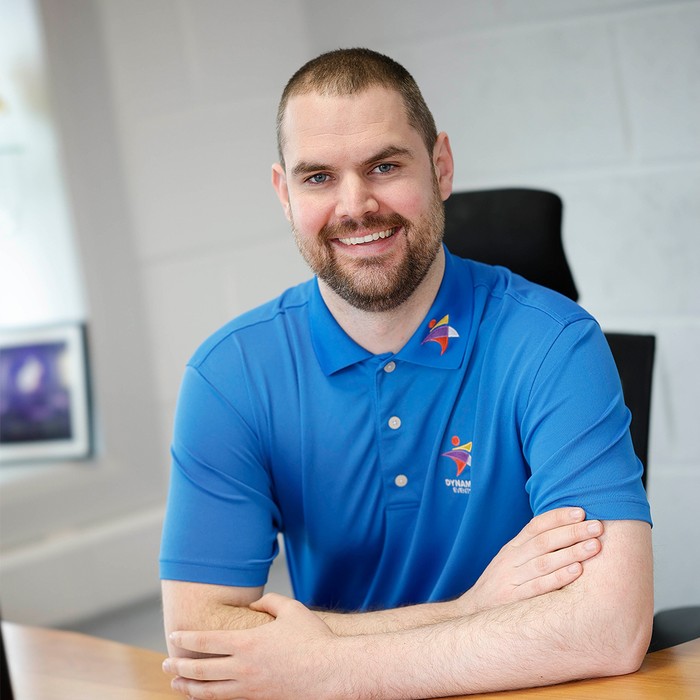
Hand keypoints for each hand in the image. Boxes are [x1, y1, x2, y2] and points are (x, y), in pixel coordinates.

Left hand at [163, 593, 341, 699]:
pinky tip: (206, 696)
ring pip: (209, 692)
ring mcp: (250, 688)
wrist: (331, 672)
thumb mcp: (291, 609)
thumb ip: (269, 602)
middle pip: (200, 670)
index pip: (205, 642)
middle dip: (179, 666)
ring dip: (189, 688)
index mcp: (247, 643)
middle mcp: (242, 668)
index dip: (186, 640)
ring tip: (177, 684)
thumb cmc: (313, 638)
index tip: (173, 637)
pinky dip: (211, 699)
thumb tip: (254, 605)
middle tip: (166, 664)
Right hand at [459, 507, 602, 614]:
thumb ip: (533, 548)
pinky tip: (577, 571)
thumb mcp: (511, 560)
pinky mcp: (515, 599)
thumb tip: (568, 532)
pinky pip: (539, 586)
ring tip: (595, 546)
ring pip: (544, 562)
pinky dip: (558, 578)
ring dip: (571, 552)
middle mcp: (512, 559)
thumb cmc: (502, 583)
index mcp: (513, 547)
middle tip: (597, 526)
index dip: (558, 517)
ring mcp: (512, 579)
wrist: (474, 611)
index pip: (536, 525)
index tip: (581, 512)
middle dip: (572, 532)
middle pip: (543, 541)